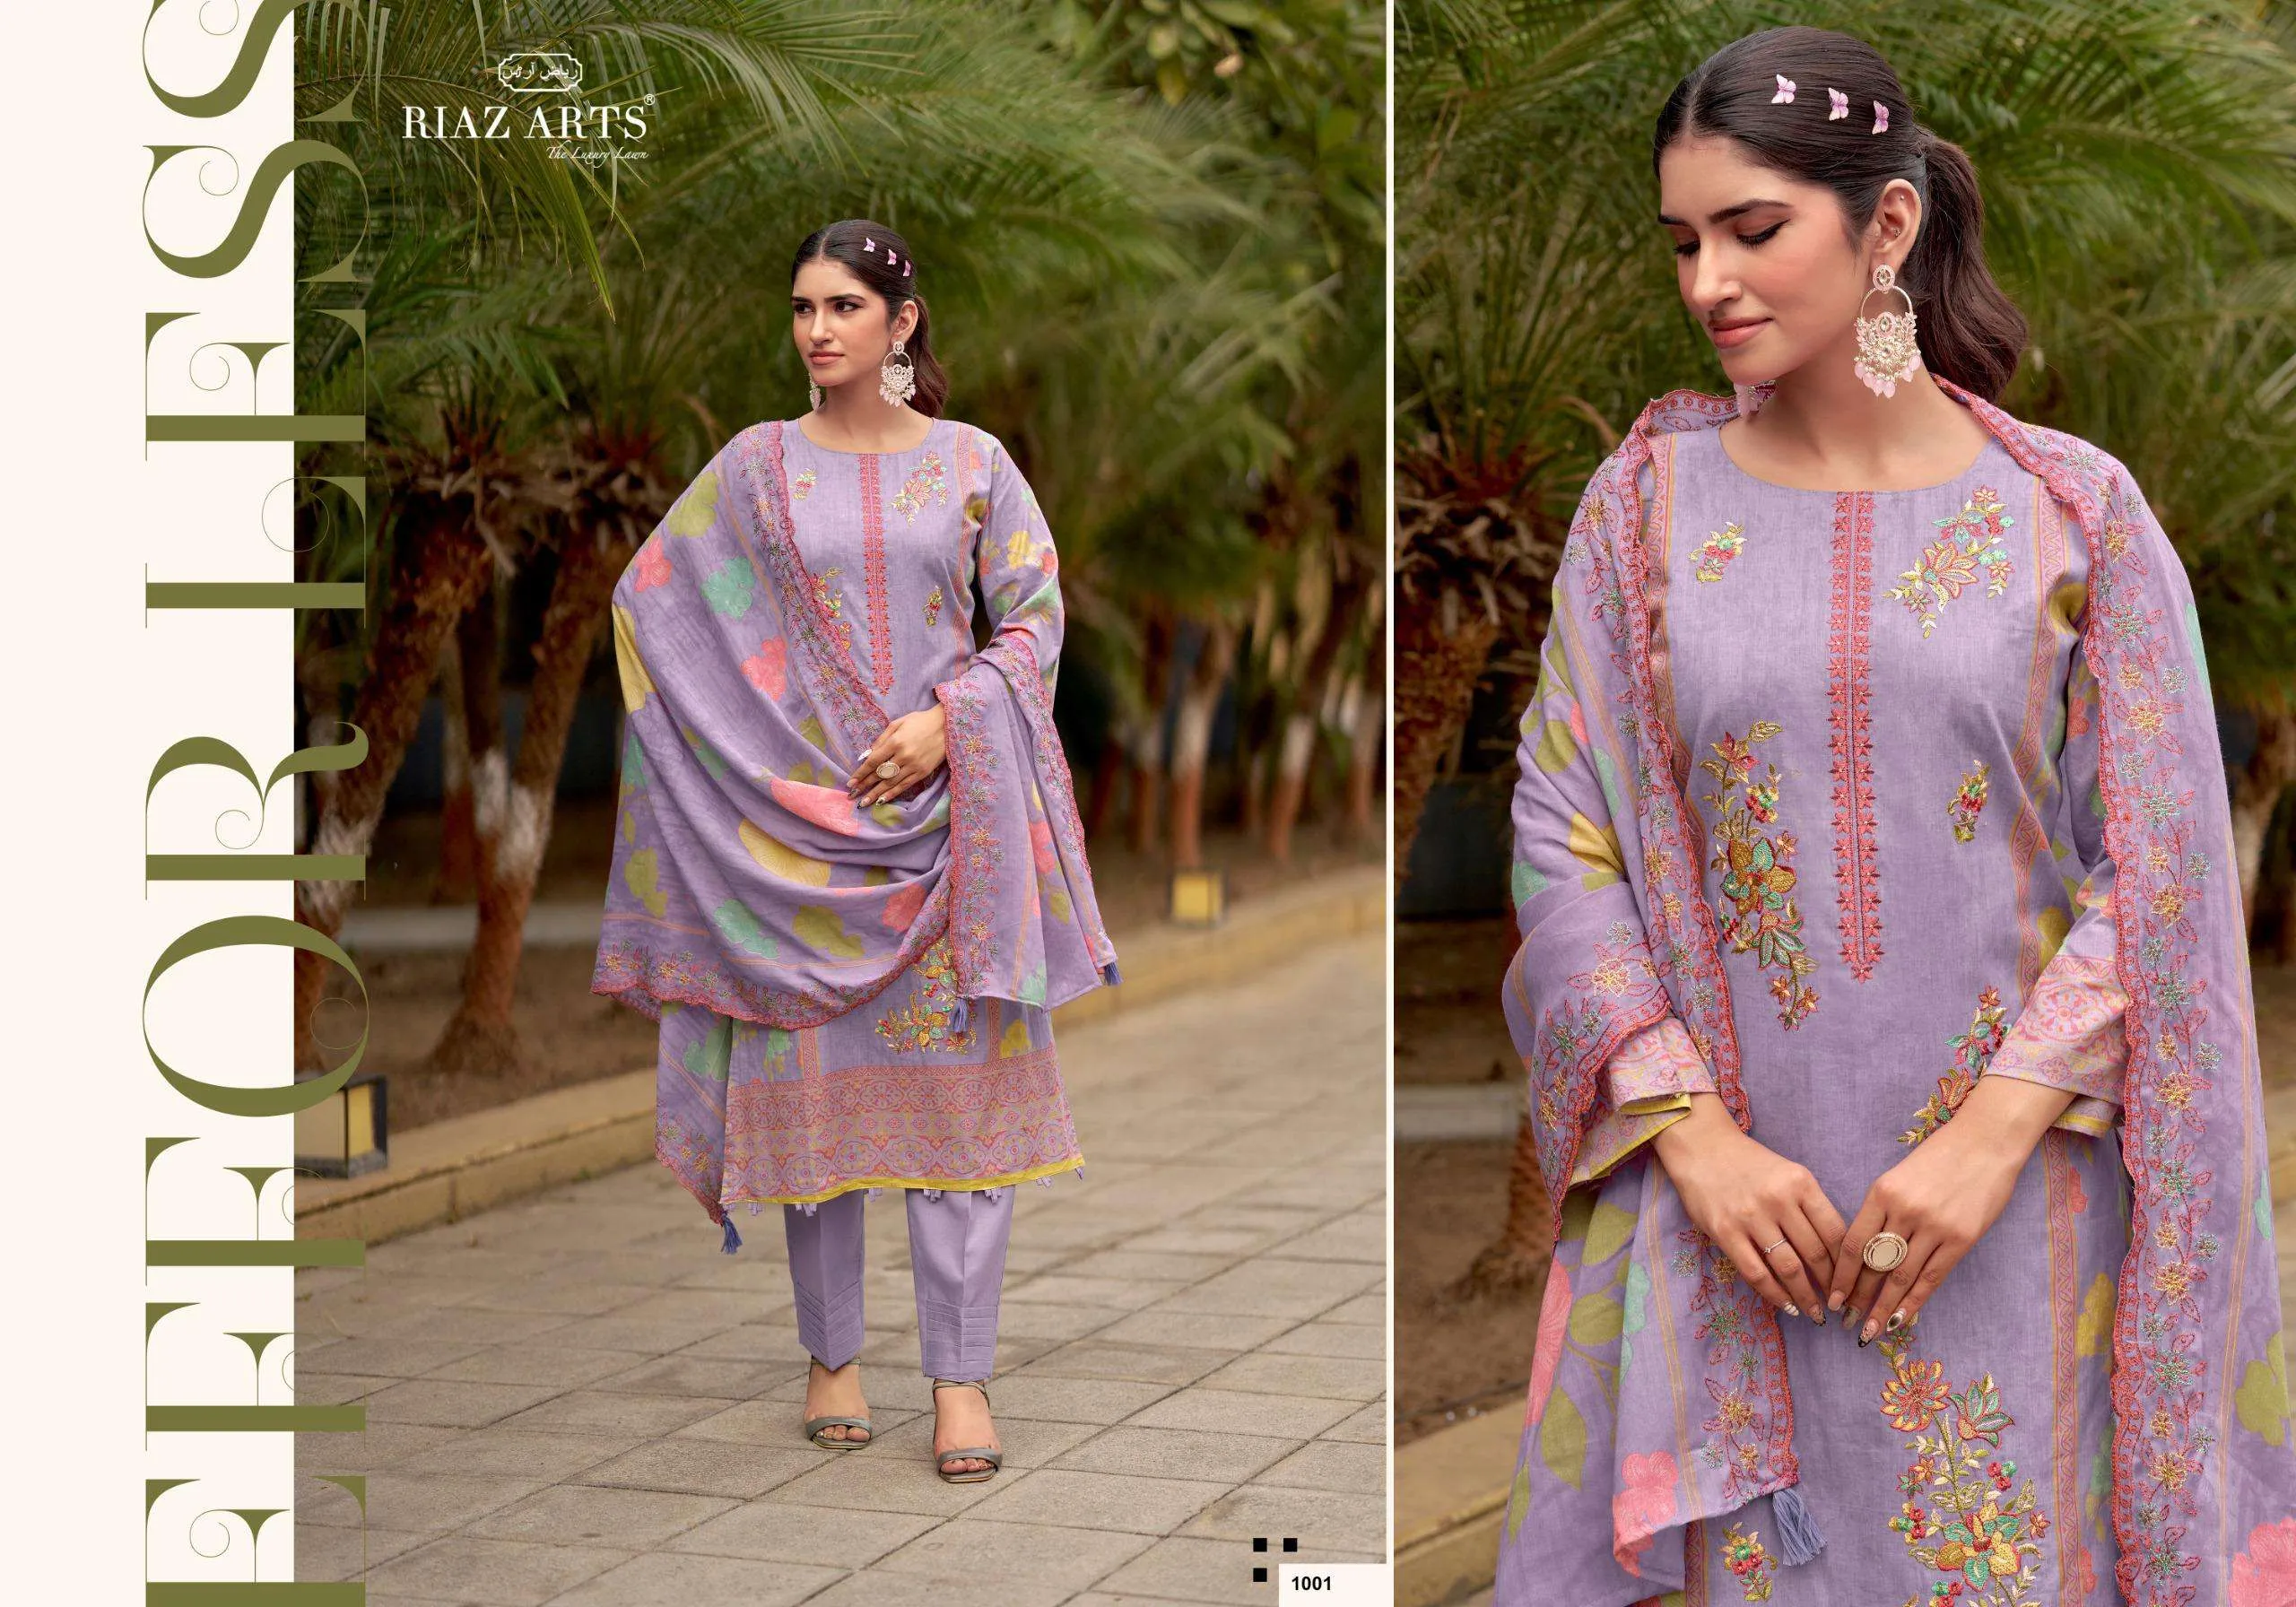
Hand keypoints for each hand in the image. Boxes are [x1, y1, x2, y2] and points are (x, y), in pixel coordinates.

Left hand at [848, 706, 946, 805]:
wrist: (947, 726)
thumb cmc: (920, 721)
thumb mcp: (898, 723)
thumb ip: (882, 738)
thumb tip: (867, 755)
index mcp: (896, 741)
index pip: (873, 761)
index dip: (860, 773)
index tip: (850, 783)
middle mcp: (904, 755)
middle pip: (880, 774)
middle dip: (865, 786)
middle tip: (853, 795)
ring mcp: (914, 766)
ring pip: (891, 783)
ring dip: (876, 794)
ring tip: (864, 803)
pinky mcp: (923, 772)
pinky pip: (905, 786)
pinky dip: (892, 794)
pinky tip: (882, 800)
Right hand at [1651, 1093, 1844, 1323]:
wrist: (1701, 1147)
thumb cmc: (1749, 1163)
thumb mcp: (1788, 1174)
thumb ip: (1809, 1206)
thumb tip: (1834, 1253)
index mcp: (1801, 1182)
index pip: (1835, 1232)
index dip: (1847, 1264)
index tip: (1852, 1282)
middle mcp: (1779, 1199)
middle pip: (1815, 1253)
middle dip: (1831, 1285)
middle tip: (1837, 1305)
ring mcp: (1750, 1217)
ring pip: (1788, 1268)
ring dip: (1805, 1296)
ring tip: (1814, 1313)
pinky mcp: (1725, 1232)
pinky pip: (1756, 1273)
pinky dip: (1774, 1295)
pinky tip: (1786, 1305)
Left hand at [1828, 1072, 2072, 1342]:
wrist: (1986, 1143)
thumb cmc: (1938, 1159)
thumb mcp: (1898, 1178)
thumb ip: (1881, 1212)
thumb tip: (1864, 1255)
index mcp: (1881, 1192)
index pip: (1852, 1244)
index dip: (1840, 1276)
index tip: (1832, 1299)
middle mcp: (1904, 1211)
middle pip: (1873, 1265)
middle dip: (1858, 1298)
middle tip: (1845, 1325)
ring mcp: (1934, 1226)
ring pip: (1901, 1277)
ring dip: (1884, 1308)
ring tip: (1870, 1331)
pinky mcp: (1961, 1239)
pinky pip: (1932, 1277)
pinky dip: (1915, 1301)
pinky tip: (1902, 1318)